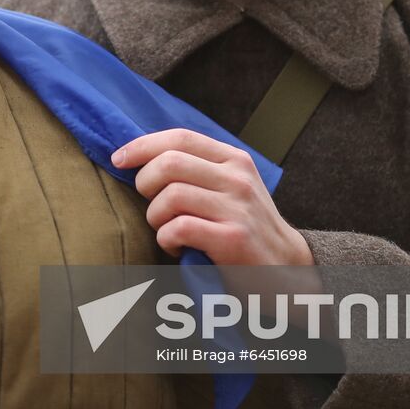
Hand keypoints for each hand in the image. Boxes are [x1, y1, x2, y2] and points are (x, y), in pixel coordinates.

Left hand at [112, 129, 313, 268]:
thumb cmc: (247, 228)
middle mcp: (237, 179)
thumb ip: (198, 170)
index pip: (180, 137)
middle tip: (150, 204)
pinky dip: (166, 239)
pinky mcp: (233, 239)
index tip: (119, 158)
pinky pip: (178, 228)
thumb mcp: (232, 188)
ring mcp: (237, 208)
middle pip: (169, 163)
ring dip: (155, 217)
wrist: (290, 271)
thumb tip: (142, 156)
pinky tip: (176, 247)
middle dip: (145, 183)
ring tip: (166, 229)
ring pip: (170, 196)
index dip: (142, 145)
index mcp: (234, 160)